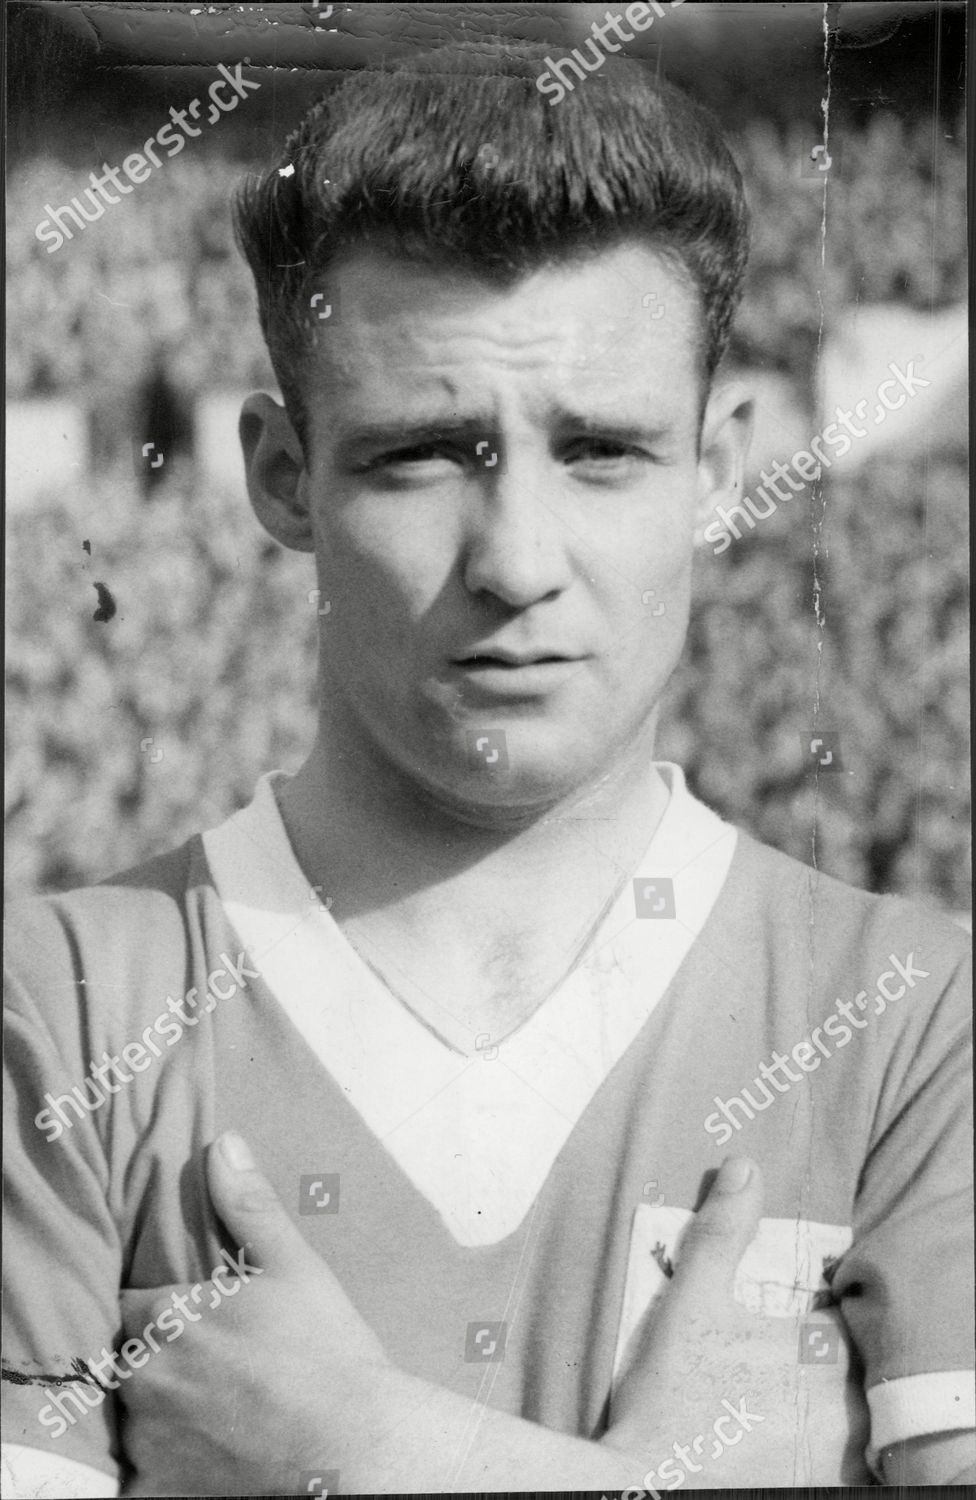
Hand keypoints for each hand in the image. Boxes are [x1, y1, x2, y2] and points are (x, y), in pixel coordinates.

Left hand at [119, 1132, 390, 1495]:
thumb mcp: (294, 1265)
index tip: (193, 1320)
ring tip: (216, 1415)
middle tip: (213, 1369)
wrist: (354, 1445)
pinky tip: (202, 1459)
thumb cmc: (327, 1351)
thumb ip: (249, 1204)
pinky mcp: (159, 1490)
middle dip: (159, 1362)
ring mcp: (148, 1441)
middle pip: (129, 1363)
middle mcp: (144, 1377)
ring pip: (134, 1421)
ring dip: (161, 1416)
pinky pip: (136, 1483)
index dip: (160, 1312)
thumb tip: (223, 1143)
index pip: (131, 1306)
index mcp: (166, 1317)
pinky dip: (159, 1473)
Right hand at [603, 1157, 865, 1487]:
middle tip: (786, 1336)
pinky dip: (817, 1431)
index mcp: (821, 1355)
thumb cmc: (670, 1395)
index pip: (858, 1312)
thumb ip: (723, 1234)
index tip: (811, 1292)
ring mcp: (830, 1454)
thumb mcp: (691, 1301)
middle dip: (833, 1343)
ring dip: (829, 1389)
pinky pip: (837, 1450)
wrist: (648, 1483)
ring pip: (852, 1407)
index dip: (838, 1295)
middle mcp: (840, 1408)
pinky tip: (773, 1421)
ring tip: (779, 1379)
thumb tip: (746, 1168)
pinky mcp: (812, 1484)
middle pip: (859, 1360)